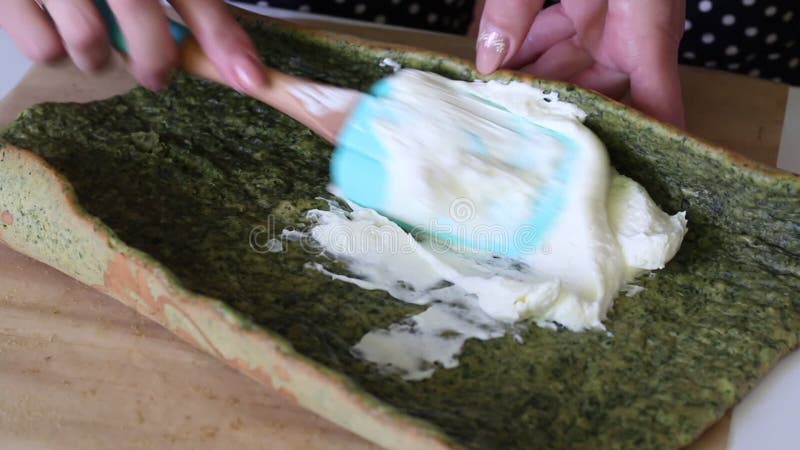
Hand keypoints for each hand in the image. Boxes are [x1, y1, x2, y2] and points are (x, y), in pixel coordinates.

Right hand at [0, 0, 266, 91]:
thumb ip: (198, 12)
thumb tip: (244, 70)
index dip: (221, 36)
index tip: (250, 80)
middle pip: (137, 13)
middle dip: (154, 58)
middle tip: (157, 74)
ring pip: (87, 41)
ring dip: (100, 56)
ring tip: (98, 39)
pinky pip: (41, 47)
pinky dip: (55, 50)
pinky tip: (59, 29)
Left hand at [474, 0, 685, 126]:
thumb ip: (519, 4)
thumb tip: (489, 58)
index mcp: (647, 24)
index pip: (656, 102)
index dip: (641, 146)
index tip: (621, 186)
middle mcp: (633, 28)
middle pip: (599, 93)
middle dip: (559, 119)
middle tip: (517, 145)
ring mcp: (608, 17)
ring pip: (571, 70)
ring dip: (534, 87)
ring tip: (496, 110)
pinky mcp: (585, 3)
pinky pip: (558, 40)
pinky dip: (527, 54)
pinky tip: (496, 69)